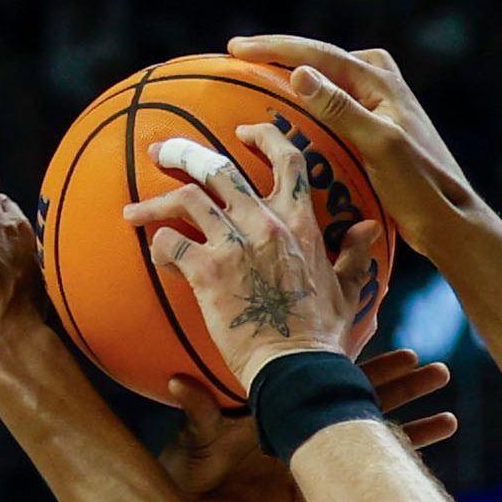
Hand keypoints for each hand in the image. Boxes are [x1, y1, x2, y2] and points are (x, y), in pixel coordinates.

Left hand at [127, 130, 384, 390]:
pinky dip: (158, 246)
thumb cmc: (323, 337)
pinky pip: (171, 243)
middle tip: (158, 153)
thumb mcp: (349, 290)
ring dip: (155, 202)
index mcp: (301, 223)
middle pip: (218, 167)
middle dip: (182, 153)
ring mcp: (235, 244)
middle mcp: (266, 222)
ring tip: (133, 212)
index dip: (262, 135)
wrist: (297, 369)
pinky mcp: (207, 272)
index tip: (240, 131)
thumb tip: (368, 227)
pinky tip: (156, 257)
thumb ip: (354, 254)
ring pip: (187, 198)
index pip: (286, 159)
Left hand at [161, 349, 455, 501]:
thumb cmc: (198, 462)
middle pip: (366, 398)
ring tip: (445, 401)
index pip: (332, 377)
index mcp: (289, 404)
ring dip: (413, 415)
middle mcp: (312, 425)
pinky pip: (369, 473)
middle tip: (436, 370)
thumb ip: (197, 408)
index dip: (364, 361)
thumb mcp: (200, 433)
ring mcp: (322, 454)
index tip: (397, 347)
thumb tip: (174, 383)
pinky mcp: (322, 490)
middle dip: (403, 384)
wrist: (198, 499)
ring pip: (376, 429)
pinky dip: (403, 456)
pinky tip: (435, 443)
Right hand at [226, 36, 481, 246]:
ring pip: (328, 82)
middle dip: (280, 57)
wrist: (450, 220)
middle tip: (239, 57)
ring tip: (258, 80)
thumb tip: (298, 73)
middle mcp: (381, 85)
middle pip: (322, 60)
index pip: (320, 54)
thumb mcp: (379, 145)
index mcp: (382, 81)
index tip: (236, 48)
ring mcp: (381, 107)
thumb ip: (340, 108)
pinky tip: (291, 121)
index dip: (275, 48)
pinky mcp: (378, 131)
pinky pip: (334, 107)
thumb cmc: (420, 187)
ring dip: (294, 79)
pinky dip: (309, 107)